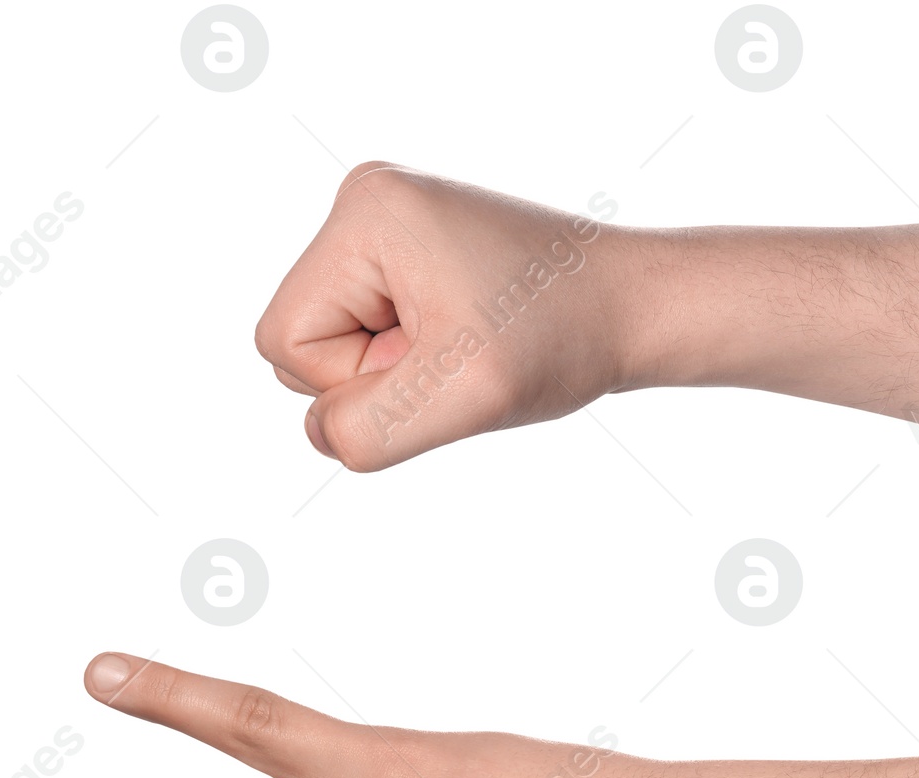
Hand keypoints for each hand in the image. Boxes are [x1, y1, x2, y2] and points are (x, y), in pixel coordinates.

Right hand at [255, 163, 641, 470]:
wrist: (634, 306)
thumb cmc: (561, 341)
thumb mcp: (461, 399)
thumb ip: (368, 430)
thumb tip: (321, 433)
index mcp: (365, 216)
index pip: (284, 341)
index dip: (351, 383)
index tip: (434, 363)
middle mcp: (367, 202)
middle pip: (300, 341)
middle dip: (373, 374)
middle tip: (457, 355)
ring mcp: (387, 222)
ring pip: (333, 344)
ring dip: (395, 372)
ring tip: (465, 347)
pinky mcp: (409, 249)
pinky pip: (368, 332)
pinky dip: (414, 358)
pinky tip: (466, 338)